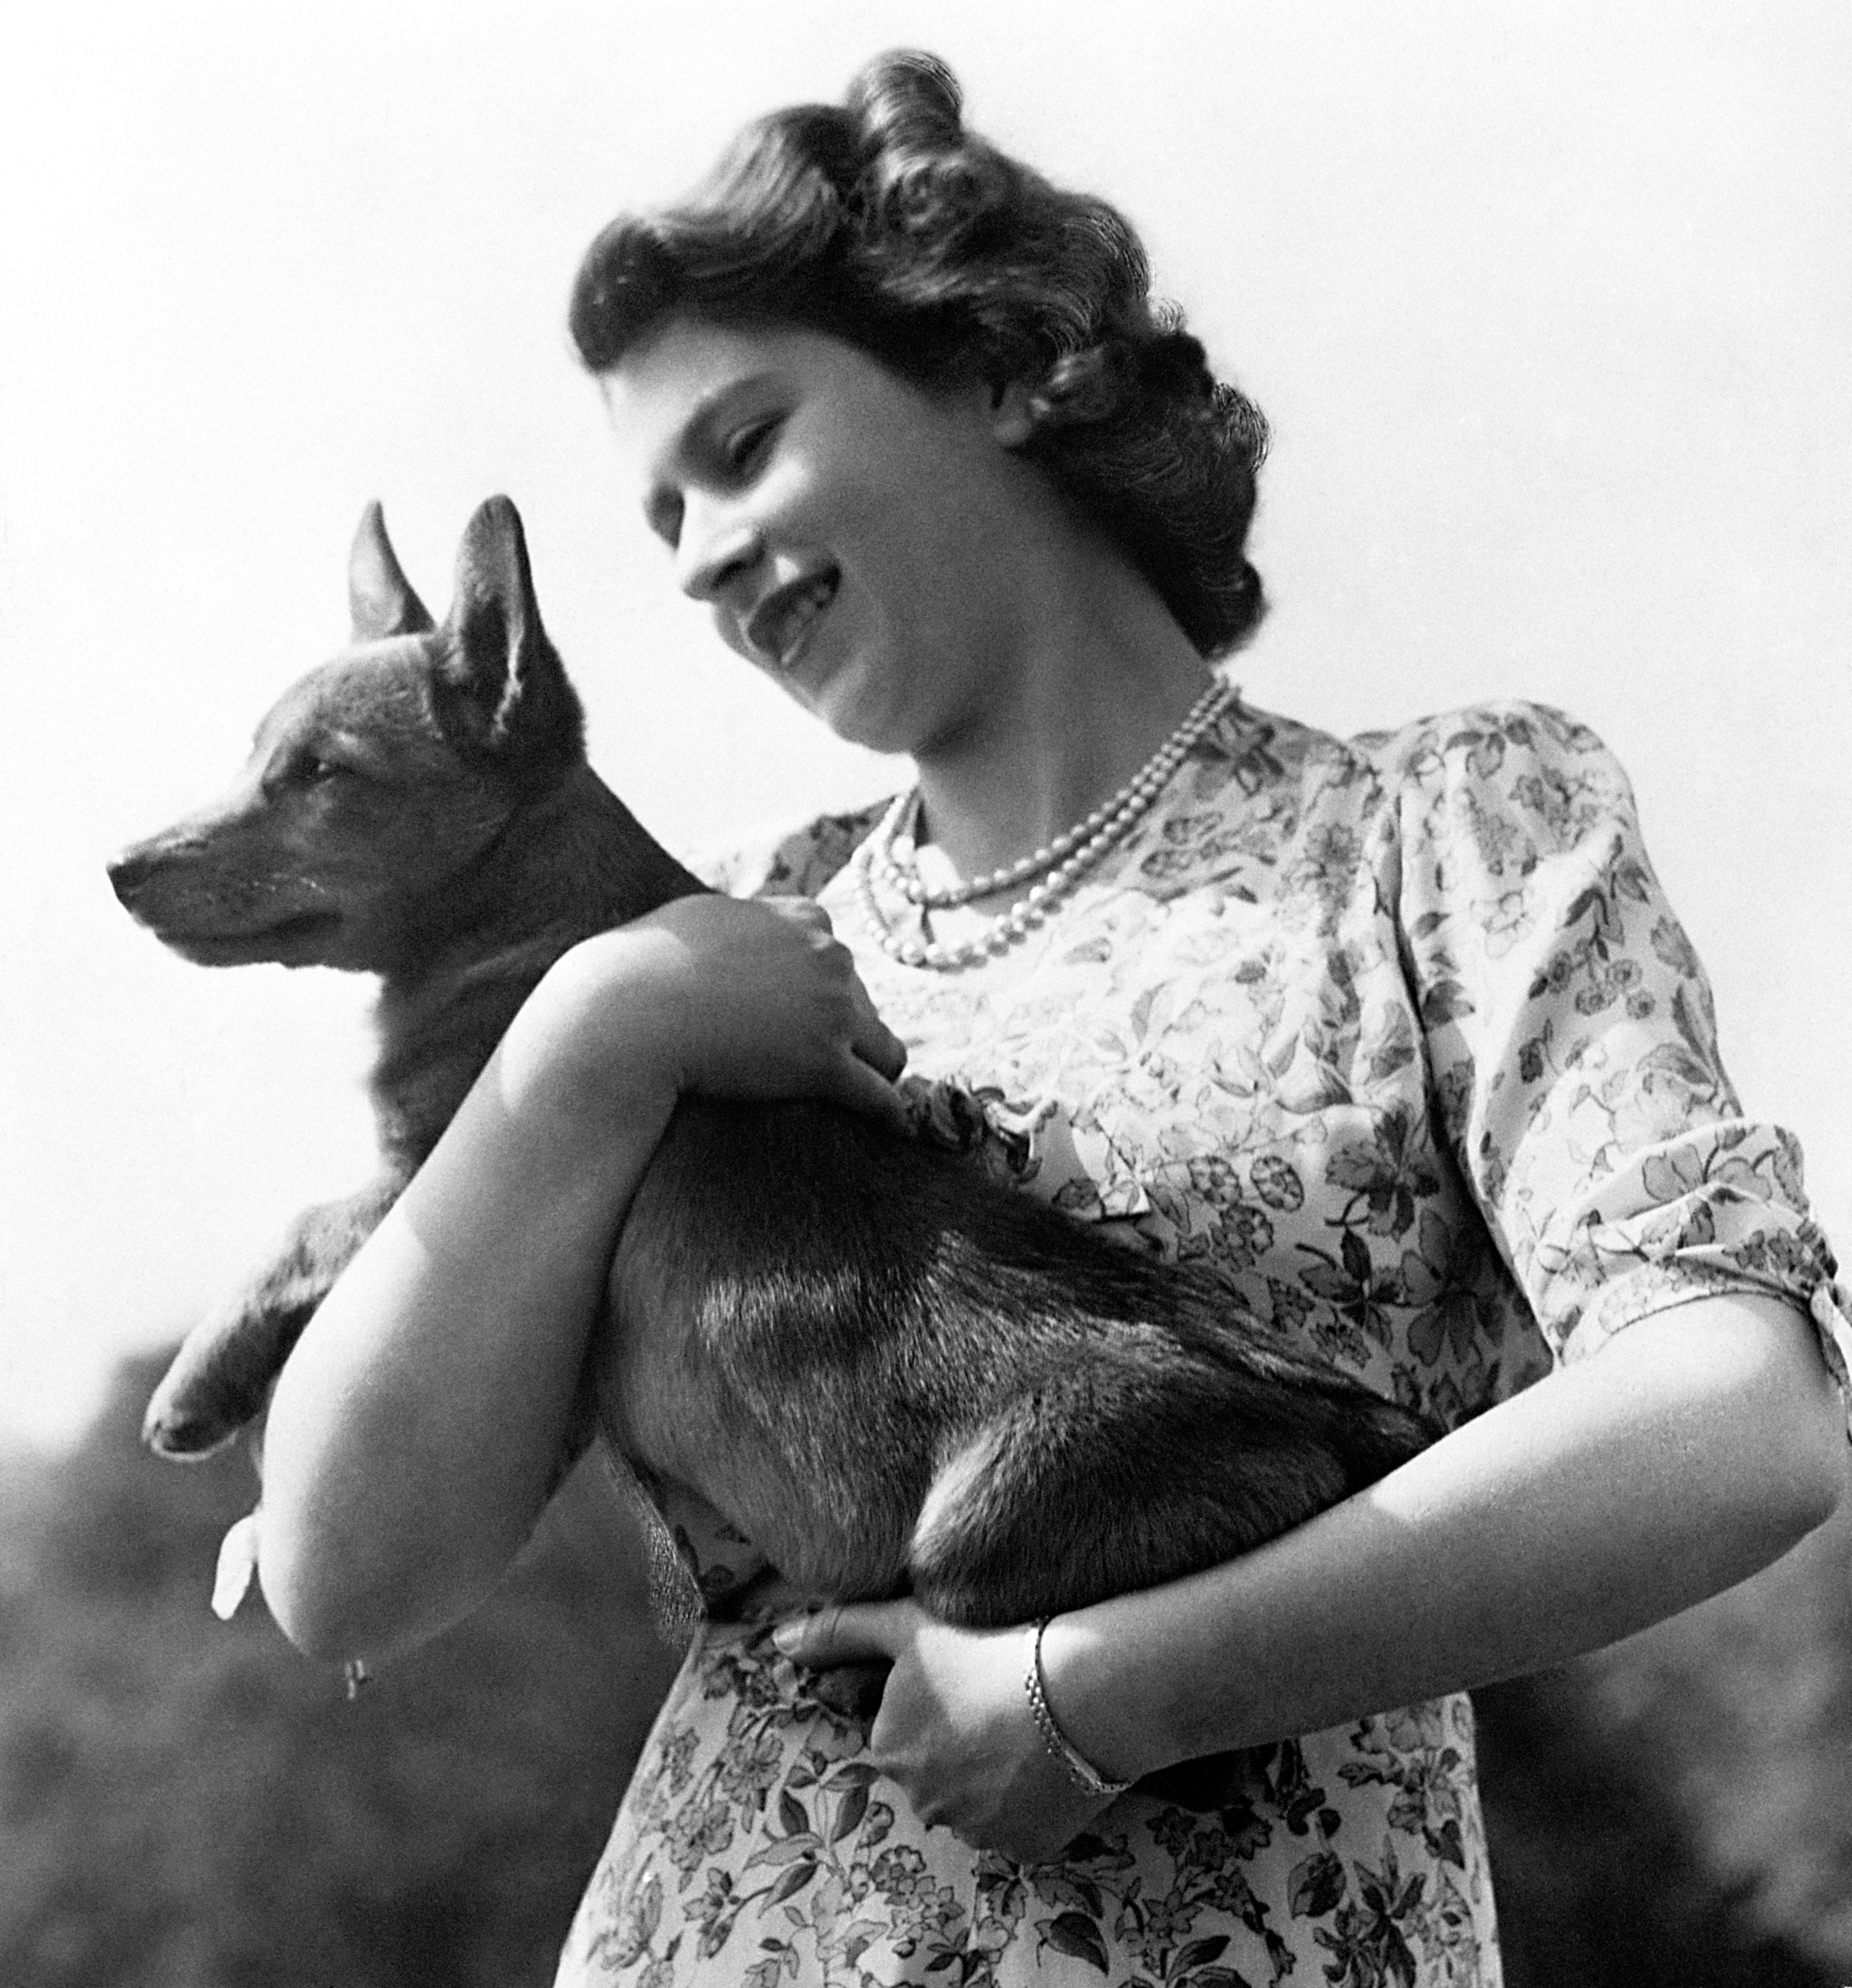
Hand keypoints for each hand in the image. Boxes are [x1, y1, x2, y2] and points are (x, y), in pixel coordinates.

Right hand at [512, 894, 909, 1132]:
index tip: (805, 1013)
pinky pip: (878, 1095)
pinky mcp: (823, 1065)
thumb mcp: (697, 922)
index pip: (831, 952)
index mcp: (800, 918)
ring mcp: (831, 1011)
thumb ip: (734, 925)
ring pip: (883, 1047)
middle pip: (859, 999)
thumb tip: (727, 929)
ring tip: (866, 1096)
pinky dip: (886, 1112)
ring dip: (874, 1070)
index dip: (819, 987)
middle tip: (817, 1060)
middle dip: (843, 1029)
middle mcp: (827, 956)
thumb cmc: (643, 970)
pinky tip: (888, 1129)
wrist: (629, 1014)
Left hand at [773, 1599, 1118, 1862]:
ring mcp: (976, 1833)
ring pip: (978, 1803)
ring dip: (997, 1776)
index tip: (971, 1681)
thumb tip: (779, 1643)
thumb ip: (840, 1632)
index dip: (940, 1705)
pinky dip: (1031, 1802)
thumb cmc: (987, 1645)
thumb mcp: (907, 1625)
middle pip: (939, 1772)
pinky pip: (1020, 1826)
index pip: (906, 1734)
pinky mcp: (1025, 1851)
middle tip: (1002, 1703)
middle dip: (963, 1745)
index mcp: (889, 1751)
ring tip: (1033, 1728)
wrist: (1080, 1685)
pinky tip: (1050, 1761)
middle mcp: (923, 1803)